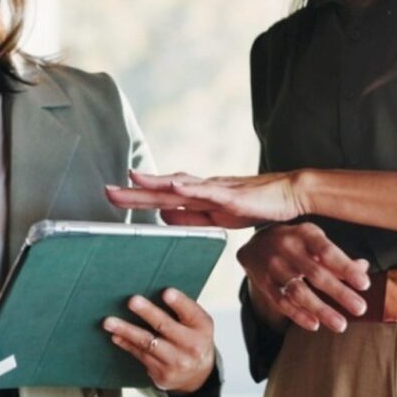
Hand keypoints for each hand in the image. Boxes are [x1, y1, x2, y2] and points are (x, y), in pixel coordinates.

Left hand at [102, 288, 217, 392]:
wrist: (197, 375)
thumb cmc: (191, 339)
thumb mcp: (196, 324)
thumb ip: (181, 310)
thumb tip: (150, 290)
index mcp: (202, 327)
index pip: (192, 313)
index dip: (179, 303)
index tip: (166, 292)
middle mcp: (192, 346)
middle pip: (166, 326)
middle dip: (148, 313)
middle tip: (132, 301)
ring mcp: (177, 362)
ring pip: (147, 343)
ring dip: (126, 330)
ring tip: (109, 322)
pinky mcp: (162, 374)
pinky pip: (140, 355)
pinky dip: (126, 344)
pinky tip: (115, 336)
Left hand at [103, 169, 311, 228]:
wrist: (289, 194)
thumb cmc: (254, 205)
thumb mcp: (216, 218)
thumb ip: (190, 218)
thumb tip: (163, 219)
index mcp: (196, 197)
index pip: (159, 198)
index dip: (136, 197)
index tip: (111, 195)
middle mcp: (201, 189)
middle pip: (162, 190)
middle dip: (134, 191)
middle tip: (106, 191)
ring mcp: (216, 189)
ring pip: (180, 185)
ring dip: (156, 182)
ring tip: (132, 178)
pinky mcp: (232, 195)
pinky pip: (208, 190)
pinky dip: (190, 188)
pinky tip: (174, 186)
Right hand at [237, 222, 370, 333]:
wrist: (255, 243)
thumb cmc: (297, 242)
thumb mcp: (315, 240)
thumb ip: (337, 256)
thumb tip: (363, 267)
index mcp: (305, 234)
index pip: (328, 252)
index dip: (346, 268)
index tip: (365, 284)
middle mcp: (287, 248)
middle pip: (315, 274)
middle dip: (339, 293)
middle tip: (360, 309)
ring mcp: (273, 266)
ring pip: (298, 292)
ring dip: (320, 310)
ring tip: (341, 325)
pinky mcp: (264, 282)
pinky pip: (281, 302)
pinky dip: (298, 315)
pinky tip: (314, 325)